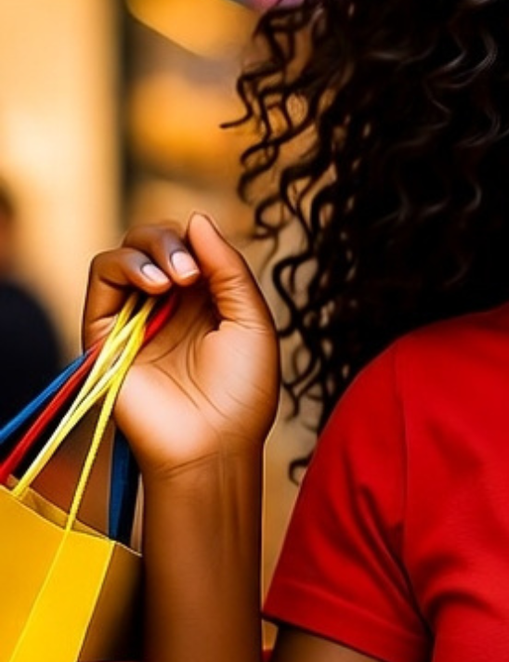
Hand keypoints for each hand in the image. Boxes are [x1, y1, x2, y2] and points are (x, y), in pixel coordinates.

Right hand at [82, 214, 279, 480]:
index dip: (199, 241)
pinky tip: (155, 285)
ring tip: (175, 280)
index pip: (191, 245)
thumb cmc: (242, 393)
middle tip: (191, 273)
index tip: (212, 263)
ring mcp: (134, 316)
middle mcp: (167, 305)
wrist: (212, 443)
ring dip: (151, 248)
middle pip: (155, 239)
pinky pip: (102, 274)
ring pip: (127, 250)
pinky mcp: (103, 330)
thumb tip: (196, 217)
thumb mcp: (252, 322)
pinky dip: (125, 265)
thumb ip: (229, 269)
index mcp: (206, 301)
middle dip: (171, 240)